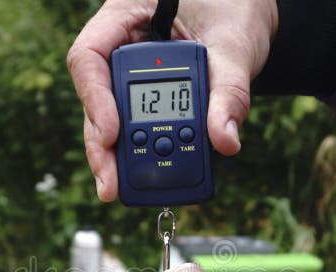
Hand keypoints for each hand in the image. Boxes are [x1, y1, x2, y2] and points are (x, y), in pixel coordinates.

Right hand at [67, 0, 277, 200]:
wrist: (246, 12)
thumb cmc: (235, 9)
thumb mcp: (234, 44)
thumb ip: (229, 90)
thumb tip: (224, 141)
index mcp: (126, 15)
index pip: (89, 56)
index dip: (95, 99)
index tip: (113, 134)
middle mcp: (119, 46)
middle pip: (95, 98)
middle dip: (102, 145)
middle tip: (111, 183)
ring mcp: (129, 75)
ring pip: (111, 119)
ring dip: (117, 157)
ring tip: (120, 190)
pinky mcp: (145, 98)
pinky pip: (137, 127)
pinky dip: (142, 154)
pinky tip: (147, 179)